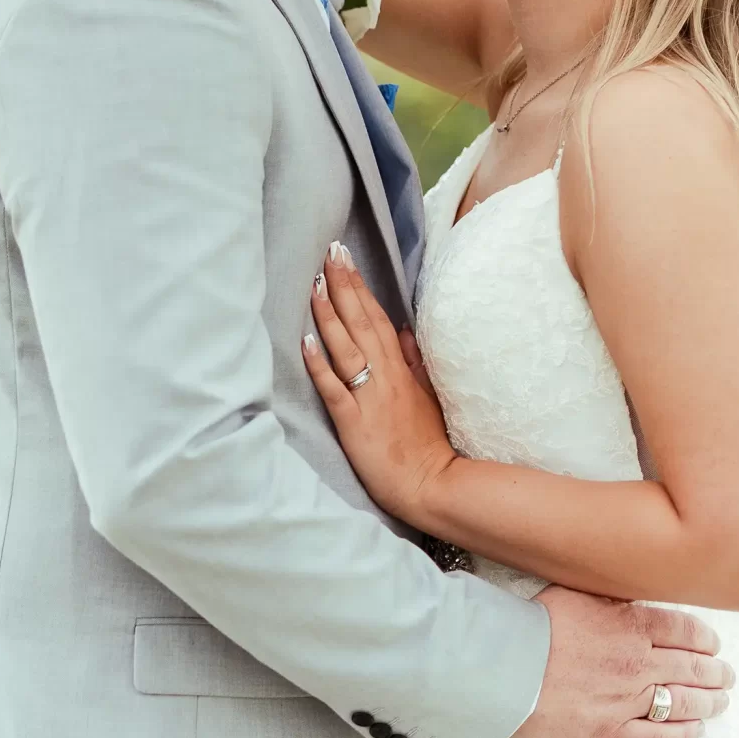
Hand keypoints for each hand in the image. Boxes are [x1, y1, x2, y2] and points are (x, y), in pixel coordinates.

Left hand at [303, 243, 457, 524]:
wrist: (433, 485)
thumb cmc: (427, 444)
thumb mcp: (427, 396)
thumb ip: (414, 362)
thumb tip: (405, 331)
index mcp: (401, 370)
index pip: (378, 319)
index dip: (360, 287)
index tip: (345, 258)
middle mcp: (385, 378)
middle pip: (362, 324)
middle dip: (344, 286)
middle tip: (329, 252)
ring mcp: (370, 399)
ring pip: (347, 349)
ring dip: (330, 315)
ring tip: (315, 283)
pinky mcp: (355, 424)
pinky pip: (335, 390)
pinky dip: (320, 365)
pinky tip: (305, 341)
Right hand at [517, 590, 733, 737]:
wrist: (502, 669)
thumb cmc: (531, 627)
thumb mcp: (576, 592)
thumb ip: (612, 598)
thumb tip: (633, 597)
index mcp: (633, 625)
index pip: (686, 632)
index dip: (706, 640)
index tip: (714, 645)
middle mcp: (639, 663)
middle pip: (694, 668)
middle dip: (716, 672)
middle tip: (726, 676)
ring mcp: (628, 700)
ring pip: (684, 702)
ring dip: (710, 702)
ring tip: (721, 702)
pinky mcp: (611, 733)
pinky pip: (659, 735)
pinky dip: (683, 733)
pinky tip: (697, 730)